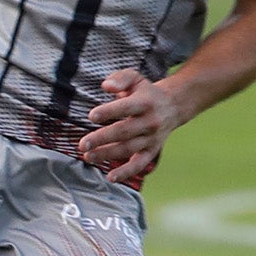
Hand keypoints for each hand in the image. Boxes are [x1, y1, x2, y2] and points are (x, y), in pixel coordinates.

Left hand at [77, 69, 181, 184]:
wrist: (173, 106)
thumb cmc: (145, 92)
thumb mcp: (135, 78)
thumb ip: (120, 79)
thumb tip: (106, 86)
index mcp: (145, 102)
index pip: (126, 108)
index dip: (109, 112)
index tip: (91, 116)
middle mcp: (150, 122)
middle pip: (124, 132)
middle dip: (102, 139)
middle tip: (82, 144)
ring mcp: (151, 138)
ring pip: (128, 149)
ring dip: (107, 154)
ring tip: (88, 156)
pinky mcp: (152, 151)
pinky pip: (139, 164)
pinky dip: (126, 172)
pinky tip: (110, 177)